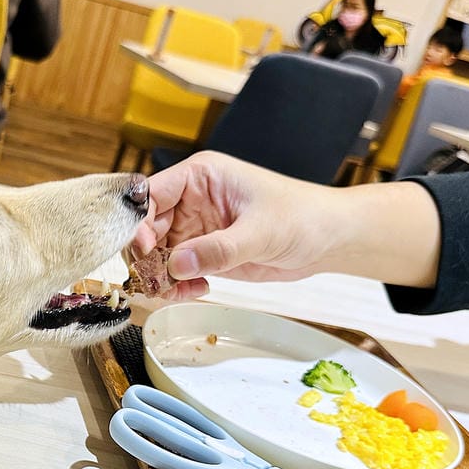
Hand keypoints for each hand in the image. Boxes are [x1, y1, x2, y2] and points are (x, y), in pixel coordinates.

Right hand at [131, 151, 440, 298]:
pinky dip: (176, 286)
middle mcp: (191, 201)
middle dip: (146, 257)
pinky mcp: (204, 253)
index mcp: (200, 177)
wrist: (328, 240)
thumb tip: (176, 264)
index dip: (139, 221)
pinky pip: (175, 272)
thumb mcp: (260, 232)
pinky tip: (195, 292)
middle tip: (157, 281)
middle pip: (146, 228)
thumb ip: (218, 249)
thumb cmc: (302, 217)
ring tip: (175, 292)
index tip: (145, 249)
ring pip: (156, 254)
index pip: (150, 194)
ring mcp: (196, 229)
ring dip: (159, 276)